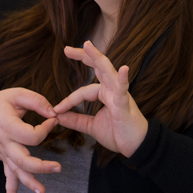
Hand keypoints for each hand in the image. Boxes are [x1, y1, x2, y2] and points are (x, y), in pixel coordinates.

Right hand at [0, 88, 60, 192]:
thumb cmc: (0, 103)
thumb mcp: (17, 94)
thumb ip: (36, 101)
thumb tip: (54, 113)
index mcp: (8, 126)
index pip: (31, 136)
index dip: (46, 129)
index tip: (54, 120)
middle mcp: (5, 143)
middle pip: (23, 160)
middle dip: (41, 166)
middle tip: (58, 168)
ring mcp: (4, 153)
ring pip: (16, 172)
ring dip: (29, 183)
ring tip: (42, 192)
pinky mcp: (4, 159)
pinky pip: (7, 177)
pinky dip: (10, 192)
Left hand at [54, 41, 147, 157]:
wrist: (137, 147)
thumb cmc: (118, 134)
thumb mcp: (91, 126)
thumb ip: (75, 120)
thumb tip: (57, 116)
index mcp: (105, 93)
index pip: (82, 91)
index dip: (68, 100)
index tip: (56, 110)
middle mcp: (112, 89)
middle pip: (96, 67)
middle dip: (83, 56)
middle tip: (66, 49)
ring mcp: (119, 94)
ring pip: (108, 71)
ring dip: (97, 57)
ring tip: (87, 45)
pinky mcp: (125, 104)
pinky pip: (123, 90)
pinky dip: (123, 79)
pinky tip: (124, 68)